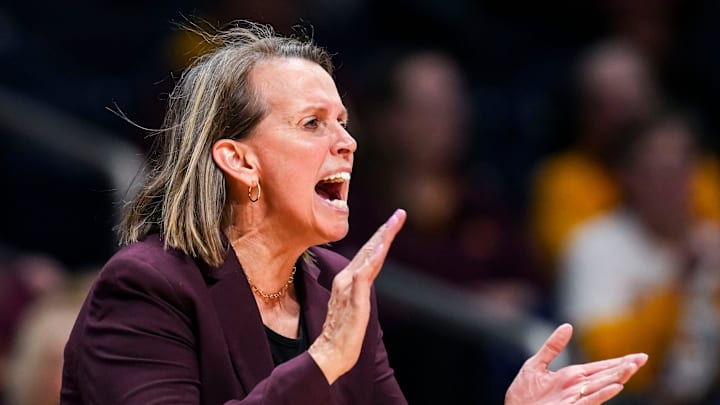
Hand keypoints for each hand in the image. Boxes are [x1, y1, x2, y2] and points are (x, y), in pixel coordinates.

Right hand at [309, 209, 406, 383]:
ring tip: (392, 223)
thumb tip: (363, 278)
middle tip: (400, 214)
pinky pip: (363, 276)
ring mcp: (349, 288)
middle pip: (369, 250)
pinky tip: (380, 249)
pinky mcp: (354, 300)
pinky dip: (372, 260)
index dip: (380, 237)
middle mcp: (345, 279)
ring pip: (367, 257)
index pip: (366, 254)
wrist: (329, 354)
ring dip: (381, 239)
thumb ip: (357, 290)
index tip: (394, 221)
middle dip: (385, 230)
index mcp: (346, 280)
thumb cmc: (341, 333)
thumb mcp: (353, 306)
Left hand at [505, 324, 647, 404]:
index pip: (600, 367)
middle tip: (643, 358)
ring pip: (601, 386)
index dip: (618, 361)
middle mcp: (577, 387)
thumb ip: (552, 347)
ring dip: (617, 377)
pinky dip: (603, 393)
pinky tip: (616, 386)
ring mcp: (575, 398)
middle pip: (606, 374)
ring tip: (632, 367)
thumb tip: (568, 326)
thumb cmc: (523, 393)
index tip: (638, 356)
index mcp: (572, 376)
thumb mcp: (535, 364)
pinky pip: (590, 400)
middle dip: (624, 366)